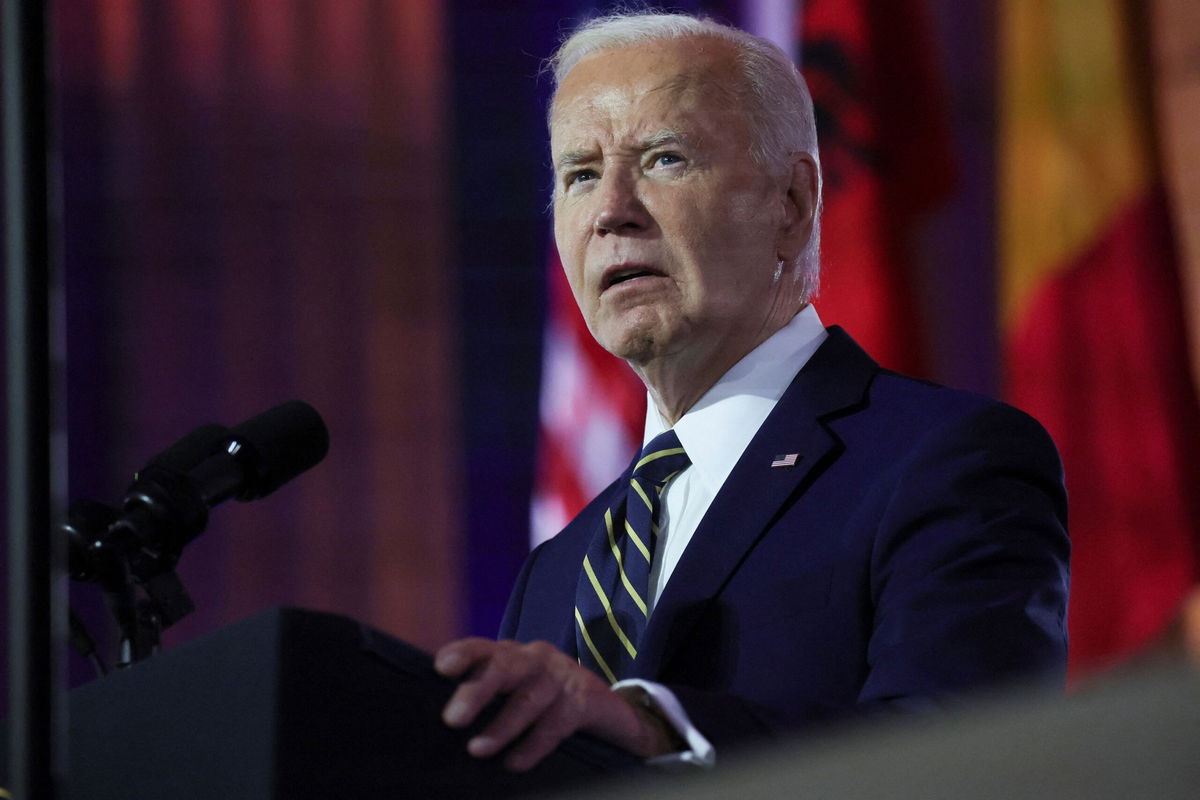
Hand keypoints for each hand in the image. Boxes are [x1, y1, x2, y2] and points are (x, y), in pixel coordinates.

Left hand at [434, 637, 677, 770]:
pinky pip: (556, 723)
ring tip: (476, 750)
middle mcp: (535, 658)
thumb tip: (443, 717)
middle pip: (505, 668)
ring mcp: (561, 677)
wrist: (604, 704)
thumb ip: (484, 691)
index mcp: (512, 654)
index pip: (483, 648)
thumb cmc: (544, 697)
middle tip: (452, 719)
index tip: (441, 667)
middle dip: (477, 691)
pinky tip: (514, 763)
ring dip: (502, 727)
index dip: (463, 654)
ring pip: (529, 699)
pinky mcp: (584, 700)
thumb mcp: (515, 686)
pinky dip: (533, 745)